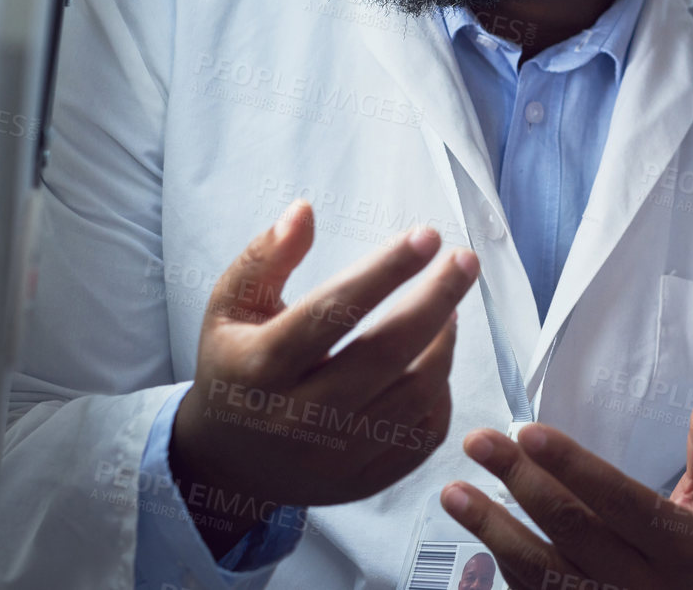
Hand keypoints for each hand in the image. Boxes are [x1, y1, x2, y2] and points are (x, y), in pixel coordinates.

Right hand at [169, 200, 478, 555]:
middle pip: (387, 353)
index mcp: (261, 369)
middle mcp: (299, 418)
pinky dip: (442, 390)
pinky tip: (436, 358)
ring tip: (450, 307)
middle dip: (437, 299)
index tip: (428, 236)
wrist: (227, 461)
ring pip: (416, 393)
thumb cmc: (235, 366)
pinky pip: (425, 433)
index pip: (333, 313)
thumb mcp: (230, 308)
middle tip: (465, 260)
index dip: (386, 271)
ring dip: (445, 342)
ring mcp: (334, 457)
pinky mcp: (363, 482)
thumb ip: (265, 258)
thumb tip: (304, 210)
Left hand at [441, 379, 692, 589]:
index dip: (574, 467)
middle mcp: (641, 584)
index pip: (618, 500)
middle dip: (520, 483)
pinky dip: (503, 570)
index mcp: (679, 546)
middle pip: (571, 530)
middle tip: (478, 441)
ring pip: (542, 573)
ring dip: (492, 531)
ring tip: (453, 492)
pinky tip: (476, 537)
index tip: (529, 431)